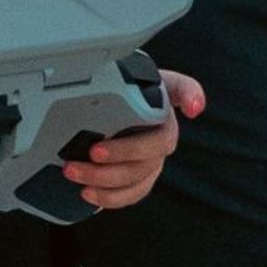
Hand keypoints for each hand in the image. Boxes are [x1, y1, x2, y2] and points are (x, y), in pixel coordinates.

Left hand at [62, 68, 207, 211]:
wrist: (104, 113)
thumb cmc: (113, 94)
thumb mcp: (115, 78)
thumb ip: (119, 71)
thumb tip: (123, 70)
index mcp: (161, 100)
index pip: (182, 90)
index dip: (191, 97)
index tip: (191, 107)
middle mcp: (163, 132)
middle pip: (152, 149)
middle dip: (122, 153)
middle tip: (93, 151)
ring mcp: (153, 159)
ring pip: (138, 176)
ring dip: (105, 179)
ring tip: (74, 172)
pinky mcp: (141, 179)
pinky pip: (131, 193)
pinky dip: (109, 197)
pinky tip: (87, 193)